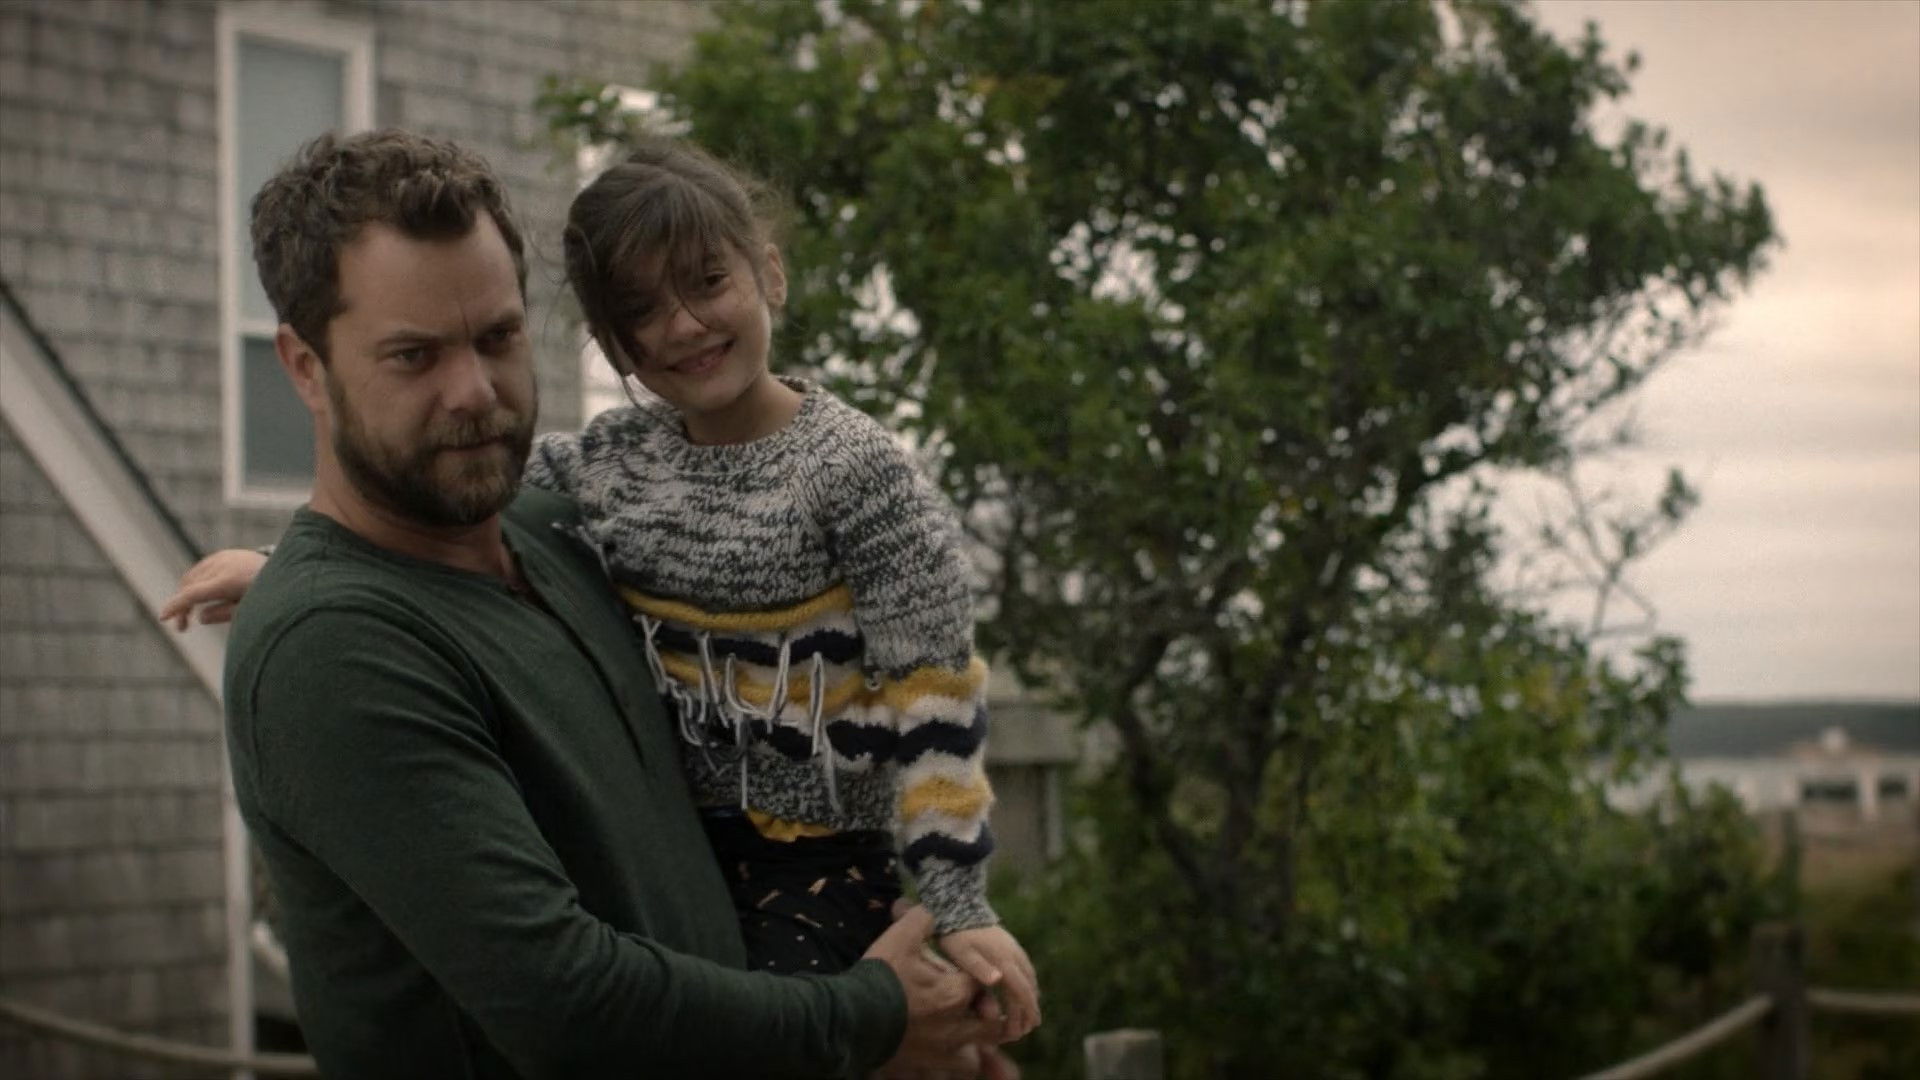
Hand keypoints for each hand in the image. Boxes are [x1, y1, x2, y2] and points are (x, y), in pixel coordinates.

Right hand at [158, 548, 267, 630]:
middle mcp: (223, 565)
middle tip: (182, 627)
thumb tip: (200, 617)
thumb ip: (224, 614)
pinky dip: (194, 583)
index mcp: (230, 581)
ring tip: (189, 615)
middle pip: (189, 587)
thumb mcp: (249, 610)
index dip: (176, 606)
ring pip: (192, 578)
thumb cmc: (271, 595)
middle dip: (182, 607)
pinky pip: (200, 570)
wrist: (288, 569)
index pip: (194, 593)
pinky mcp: (222, 554)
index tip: (163, 617)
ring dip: (186, 595)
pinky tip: (199, 598)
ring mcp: (222, 557)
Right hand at [864, 906, 1003, 1076]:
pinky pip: (963, 1065)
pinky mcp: (930, 1063)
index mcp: (955, 992)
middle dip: (990, 1010)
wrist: (852, 1018)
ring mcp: (945, 1047)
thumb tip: (932, 909)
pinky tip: (959, 1049)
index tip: (971, 970)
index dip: (981, 975)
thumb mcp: (900, 938)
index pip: (985, 982)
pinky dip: (965, 1058)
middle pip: (993, 1021)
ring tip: (977, 1026)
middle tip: (984, 1002)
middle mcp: (957, 1024)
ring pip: (981, 1046)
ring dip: (983, 1037)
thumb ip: (922, 919)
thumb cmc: (879, 976)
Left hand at [939, 926, 1039, 1040]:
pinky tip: (1024, 991)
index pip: (1021, 991)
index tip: (1025, 1029)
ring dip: (1031, 997)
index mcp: (1003, 960)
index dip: (1025, 1011)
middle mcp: (1014, 955)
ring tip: (1030, 1014)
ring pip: (1030, 977)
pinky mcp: (1011, 944)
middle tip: (1030, 1027)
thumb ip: (979, 968)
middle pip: (1029, 986)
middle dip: (1031, 1008)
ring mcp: (1014, 948)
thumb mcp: (962, 954)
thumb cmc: (956, 936)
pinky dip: (1028, 984)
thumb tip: (999, 980)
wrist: (959, 907)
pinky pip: (1026, 968)